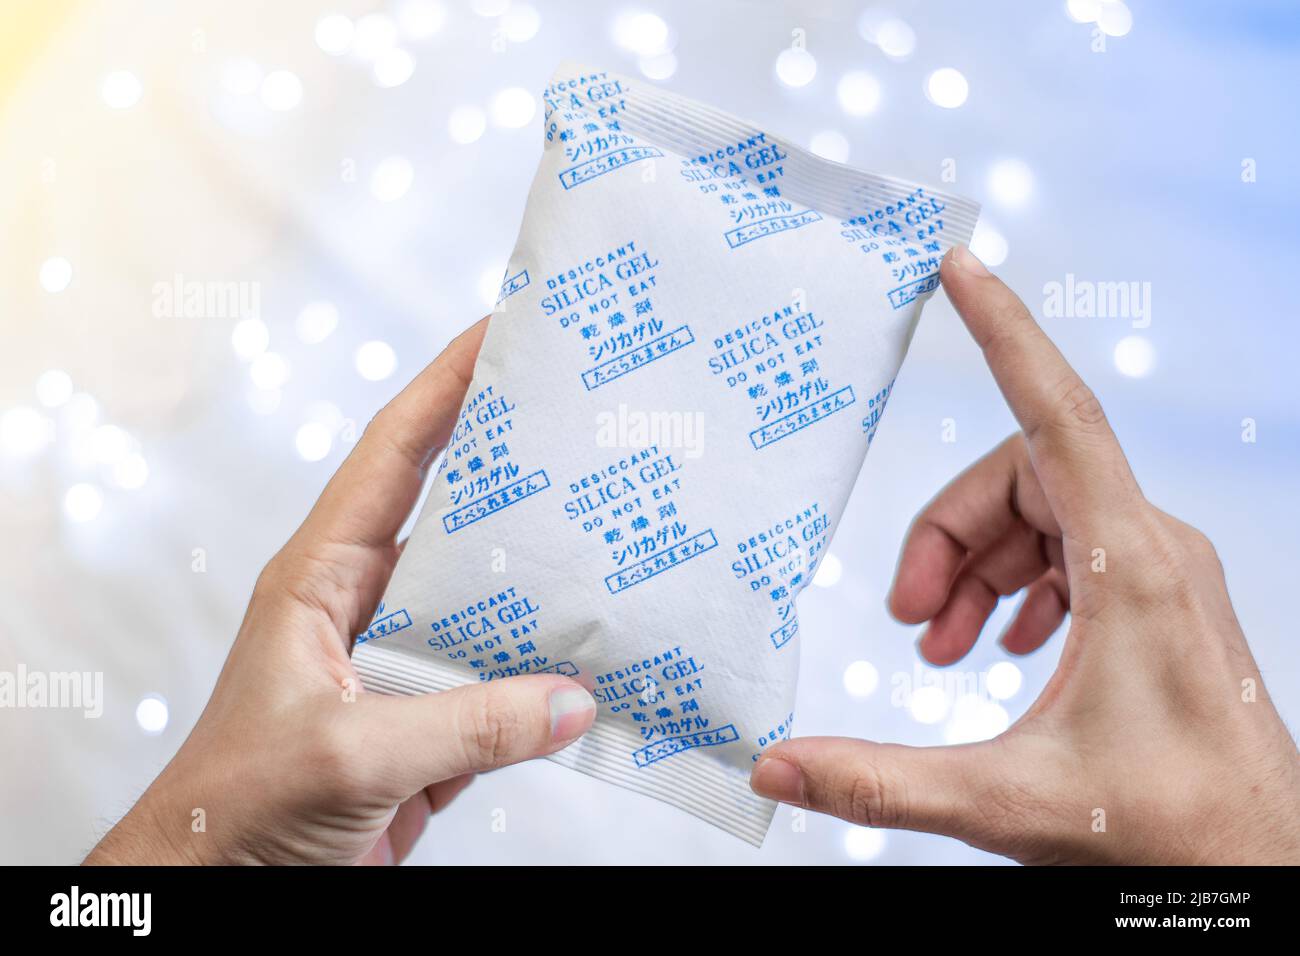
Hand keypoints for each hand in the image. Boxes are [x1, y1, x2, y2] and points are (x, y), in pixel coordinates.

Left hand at [85, 318, 595, 864]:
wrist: (222, 892)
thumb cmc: (238, 808)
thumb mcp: (349, 754)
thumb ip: (465, 724)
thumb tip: (575, 700)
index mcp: (323, 579)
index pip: (393, 458)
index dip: (446, 388)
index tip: (502, 332)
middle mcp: (367, 608)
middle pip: (459, 521)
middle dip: (522, 477)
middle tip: (593, 429)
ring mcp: (402, 667)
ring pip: (491, 608)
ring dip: (548, 588)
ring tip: (624, 546)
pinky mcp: (430, 727)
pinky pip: (502, 688)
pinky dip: (549, 683)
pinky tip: (600, 670)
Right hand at [751, 246, 1299, 864]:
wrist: (1258, 868)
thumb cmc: (1168, 826)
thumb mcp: (1009, 802)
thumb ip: (878, 780)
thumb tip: (775, 766)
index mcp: (1128, 567)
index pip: (1056, 413)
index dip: (1003, 332)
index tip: (961, 268)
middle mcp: (1153, 547)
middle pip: (1021, 477)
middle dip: (947, 536)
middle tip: (905, 620)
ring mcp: (1159, 571)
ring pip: (1043, 514)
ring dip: (976, 567)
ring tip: (938, 647)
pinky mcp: (1157, 599)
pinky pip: (1070, 550)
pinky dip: (1016, 584)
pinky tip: (996, 644)